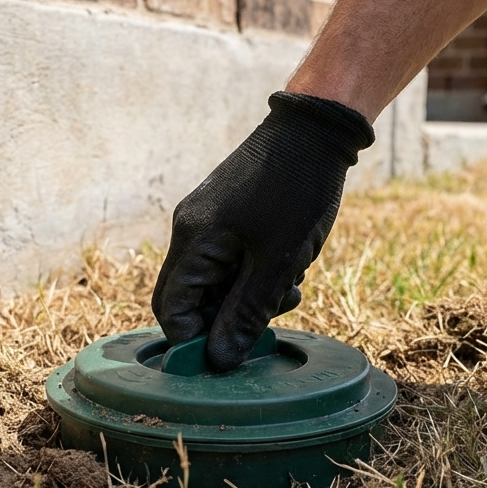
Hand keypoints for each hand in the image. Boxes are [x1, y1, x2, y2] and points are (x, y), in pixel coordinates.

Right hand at [152, 92, 373, 369]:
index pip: (171, 311)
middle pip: (191, 299)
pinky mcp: (227, 215)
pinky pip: (230, 260)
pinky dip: (256, 273)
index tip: (238, 346)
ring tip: (290, 286)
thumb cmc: (297, 190)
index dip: (198, 338)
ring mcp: (207, 220)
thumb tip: (218, 359)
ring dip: (250, 296)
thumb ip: (246, 313)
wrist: (315, 128)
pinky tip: (289, 266)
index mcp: (193, 240)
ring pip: (216, 282)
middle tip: (273, 311)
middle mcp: (190, 230)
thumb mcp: (278, 262)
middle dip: (229, 316)